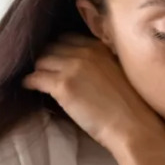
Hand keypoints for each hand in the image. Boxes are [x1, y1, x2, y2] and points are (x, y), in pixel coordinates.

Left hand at [22, 34, 164, 155]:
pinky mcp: (62, 85)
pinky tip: (30, 87)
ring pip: (42, 61)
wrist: (134, 126)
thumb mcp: (118, 72)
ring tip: (38, 81)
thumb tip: (79, 68)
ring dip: (39, 70)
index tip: (58, 60)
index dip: (61, 49)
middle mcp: (86, 51)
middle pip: (53, 47)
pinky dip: (30, 82)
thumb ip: (100, 63)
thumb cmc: (131, 106)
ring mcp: (73, 67)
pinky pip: (36, 78)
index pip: (69, 38)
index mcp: (100, 47)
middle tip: (45, 72)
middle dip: (48, 59)